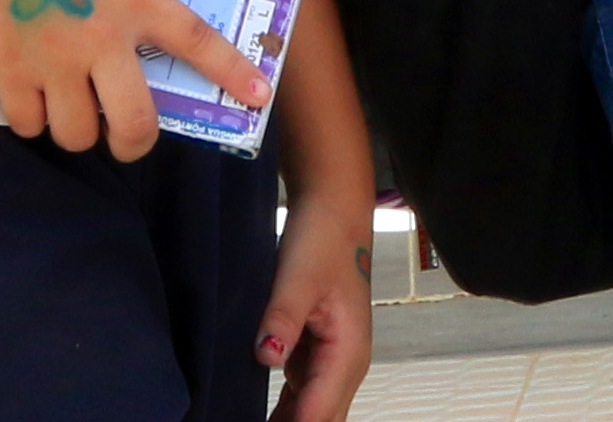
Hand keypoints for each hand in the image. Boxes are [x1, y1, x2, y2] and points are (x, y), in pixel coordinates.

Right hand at [0, 0, 266, 158]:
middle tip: (126, 132)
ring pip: (77, 135)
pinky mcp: (8, 72)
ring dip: (80, 131)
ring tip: (75, 107)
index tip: (259, 97)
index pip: (195, 40)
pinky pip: (29, 126)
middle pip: (134, 122)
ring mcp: (52, 61)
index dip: (231, 72)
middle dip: (134, 142)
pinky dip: (33, 121)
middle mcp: (98, 38)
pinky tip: (33, 98)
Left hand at [259, 181, 373, 421]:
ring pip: (312, 414)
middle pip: (322, 421)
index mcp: (346, 353)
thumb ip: (282, 319)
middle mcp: (344, 366)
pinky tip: (265, 421)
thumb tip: (266, 356)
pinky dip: (286, 414)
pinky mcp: (314, 355)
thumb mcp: (299, 278)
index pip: (318, 414)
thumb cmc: (323, 240)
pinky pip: (301, 397)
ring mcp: (330, 362)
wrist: (333, 212)